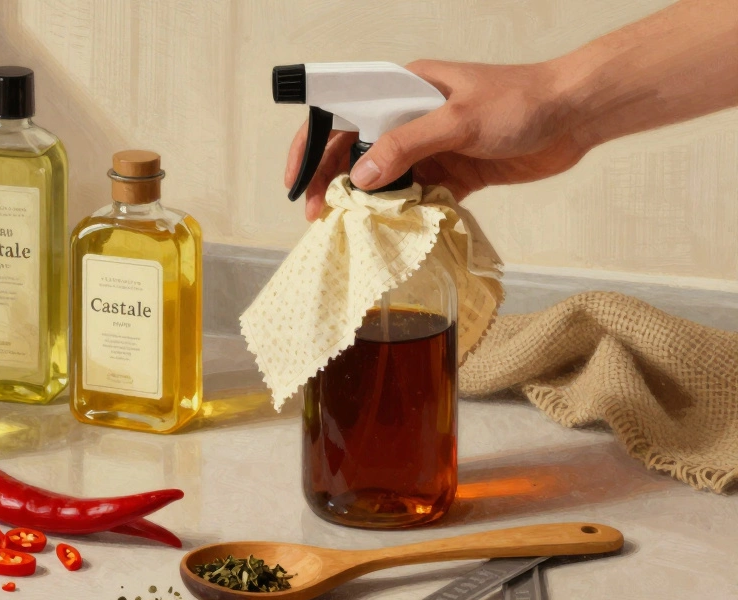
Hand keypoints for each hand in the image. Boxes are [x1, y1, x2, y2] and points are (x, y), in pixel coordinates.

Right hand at [285, 60, 592, 219]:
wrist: (577, 114)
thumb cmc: (521, 101)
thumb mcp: (459, 119)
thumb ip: (408, 146)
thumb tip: (361, 177)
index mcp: (404, 89)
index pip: (343, 113)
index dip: (313, 145)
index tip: (298, 181)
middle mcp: (412, 117)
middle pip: (358, 151)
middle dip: (335, 182)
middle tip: (319, 216)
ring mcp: (433, 146)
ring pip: (386, 178)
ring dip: (369, 204)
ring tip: (350, 231)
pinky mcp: (456, 173)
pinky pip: (419, 197)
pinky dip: (406, 215)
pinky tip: (394, 234)